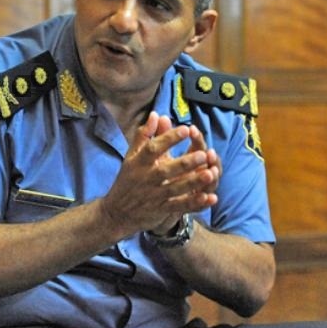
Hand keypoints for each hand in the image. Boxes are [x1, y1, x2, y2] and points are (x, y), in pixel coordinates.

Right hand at [100, 112, 218, 236]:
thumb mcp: (131, 156)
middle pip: (167, 170)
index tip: (186, 129)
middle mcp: (147, 178)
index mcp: (139, 162)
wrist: (116, 212)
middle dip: (185, 163)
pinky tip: (210, 198)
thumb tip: (156, 115)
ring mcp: (155, 195)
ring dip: (193, 182)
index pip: (153, 148)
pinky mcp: (162, 209)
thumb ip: (144, 135)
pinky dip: (195, 203)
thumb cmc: (127, 179)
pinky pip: (180, 206)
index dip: (169, 138)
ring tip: (210, 174)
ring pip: (176, 188)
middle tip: (203, 154)